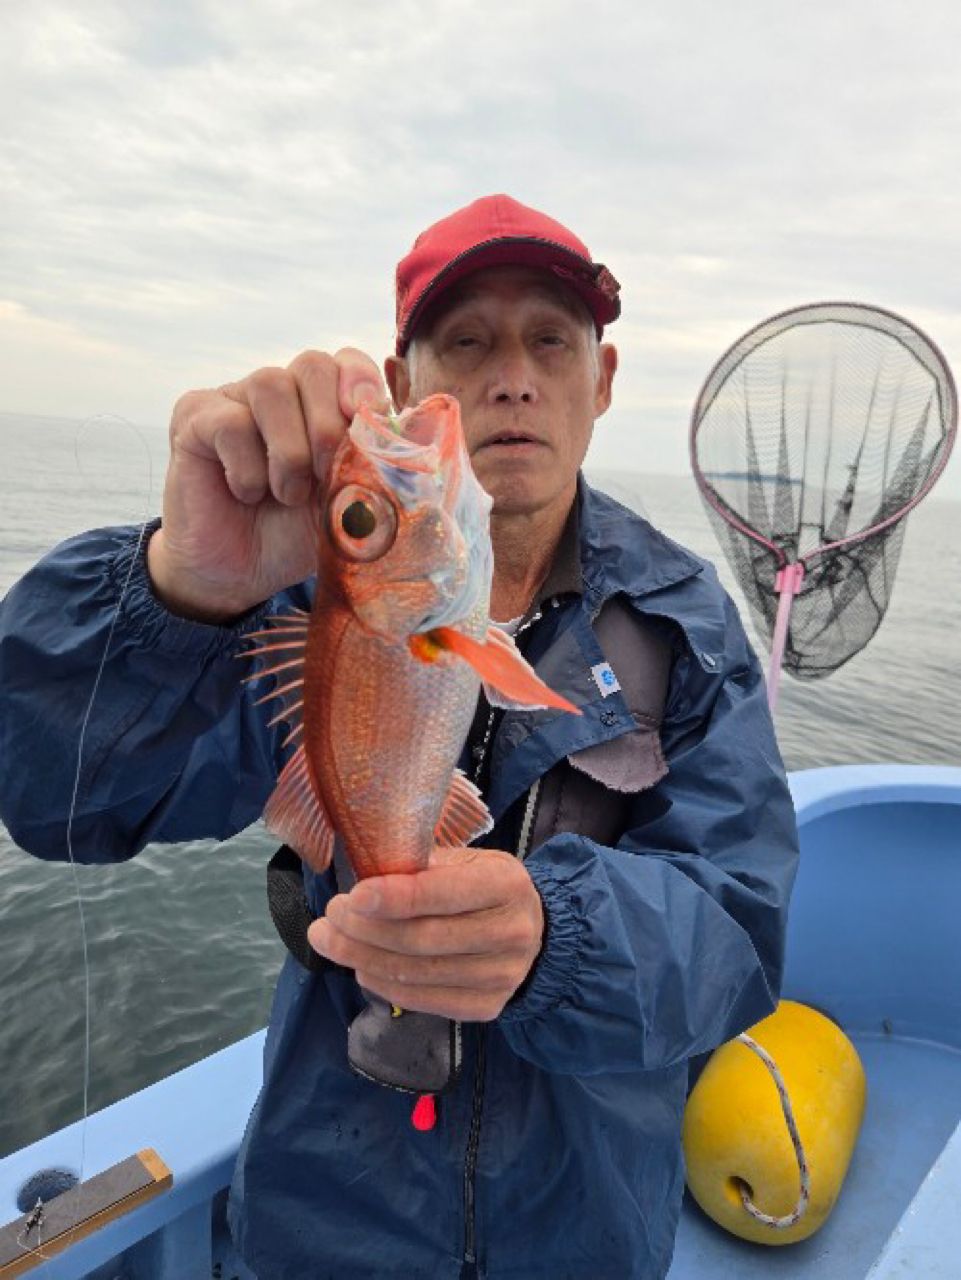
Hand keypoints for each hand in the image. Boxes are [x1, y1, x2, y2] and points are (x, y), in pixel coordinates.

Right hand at [147, 348, 388, 622]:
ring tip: (288, 495)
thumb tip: (427, 429)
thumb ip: (382, 467)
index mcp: (323, 404)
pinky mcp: (195, 418)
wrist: (241, 573)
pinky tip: (248, 492)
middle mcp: (281, 391)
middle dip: (328, 423)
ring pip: (270, 384)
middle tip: (325, 475)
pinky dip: (248, 466)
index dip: (361, 380)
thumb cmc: (298, 534)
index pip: (348, 361)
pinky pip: (229, 421)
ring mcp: (235, 399)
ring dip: (289, 451)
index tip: (367, 413)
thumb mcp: (351, 505)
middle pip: (312, 364)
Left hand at [308, 847, 545, 1021]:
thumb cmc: (485, 886)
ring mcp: (501, 976)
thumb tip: (366, 875)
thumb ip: (423, 867)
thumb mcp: (466, 861)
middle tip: (328, 918)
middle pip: (423, 939)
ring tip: (329, 941)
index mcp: (505, 885)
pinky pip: (422, 1000)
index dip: (394, 897)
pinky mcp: (487, 1007)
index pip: (443, 894)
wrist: (533, 930)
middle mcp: (510, 933)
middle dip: (365, 930)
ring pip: (417, 974)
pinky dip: (383, 984)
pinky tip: (360, 967)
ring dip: (363, 959)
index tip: (352, 896)